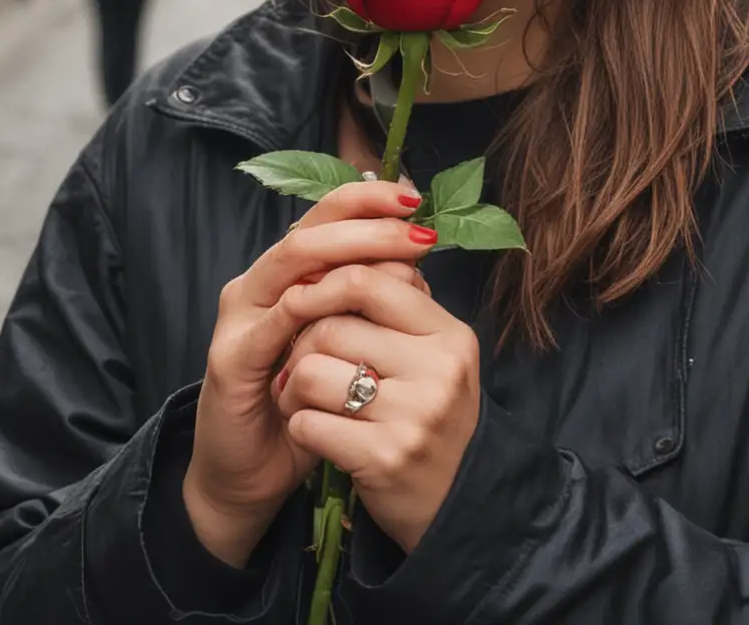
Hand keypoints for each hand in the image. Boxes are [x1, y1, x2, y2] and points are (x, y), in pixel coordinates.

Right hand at [185, 181, 436, 565]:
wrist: (253, 472)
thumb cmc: (308, 407)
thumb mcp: (347, 349)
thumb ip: (372, 307)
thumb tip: (417, 267)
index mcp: (286, 278)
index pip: (324, 219)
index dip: (367, 200)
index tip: (415, 198)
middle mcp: (258, 286)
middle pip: (311, 230)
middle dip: (367, 221)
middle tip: (415, 222)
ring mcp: (240, 319)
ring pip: (292, 262)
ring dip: (347, 252)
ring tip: (396, 249)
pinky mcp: (230, 359)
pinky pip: (272, 323)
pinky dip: (310, 306)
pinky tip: (346, 301)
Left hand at [272, 264, 481, 552]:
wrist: (454, 506)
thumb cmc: (430, 419)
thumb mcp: (434, 357)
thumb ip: (400, 305)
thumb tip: (353, 241)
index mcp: (451, 335)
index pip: (370, 278)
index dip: (323, 284)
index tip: (306, 301)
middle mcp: (439, 370)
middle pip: (332, 324)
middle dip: (302, 342)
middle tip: (300, 361)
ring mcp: (413, 416)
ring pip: (313, 371)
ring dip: (294, 387)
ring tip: (305, 400)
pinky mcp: (384, 459)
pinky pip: (308, 423)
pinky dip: (299, 427)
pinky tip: (314, 435)